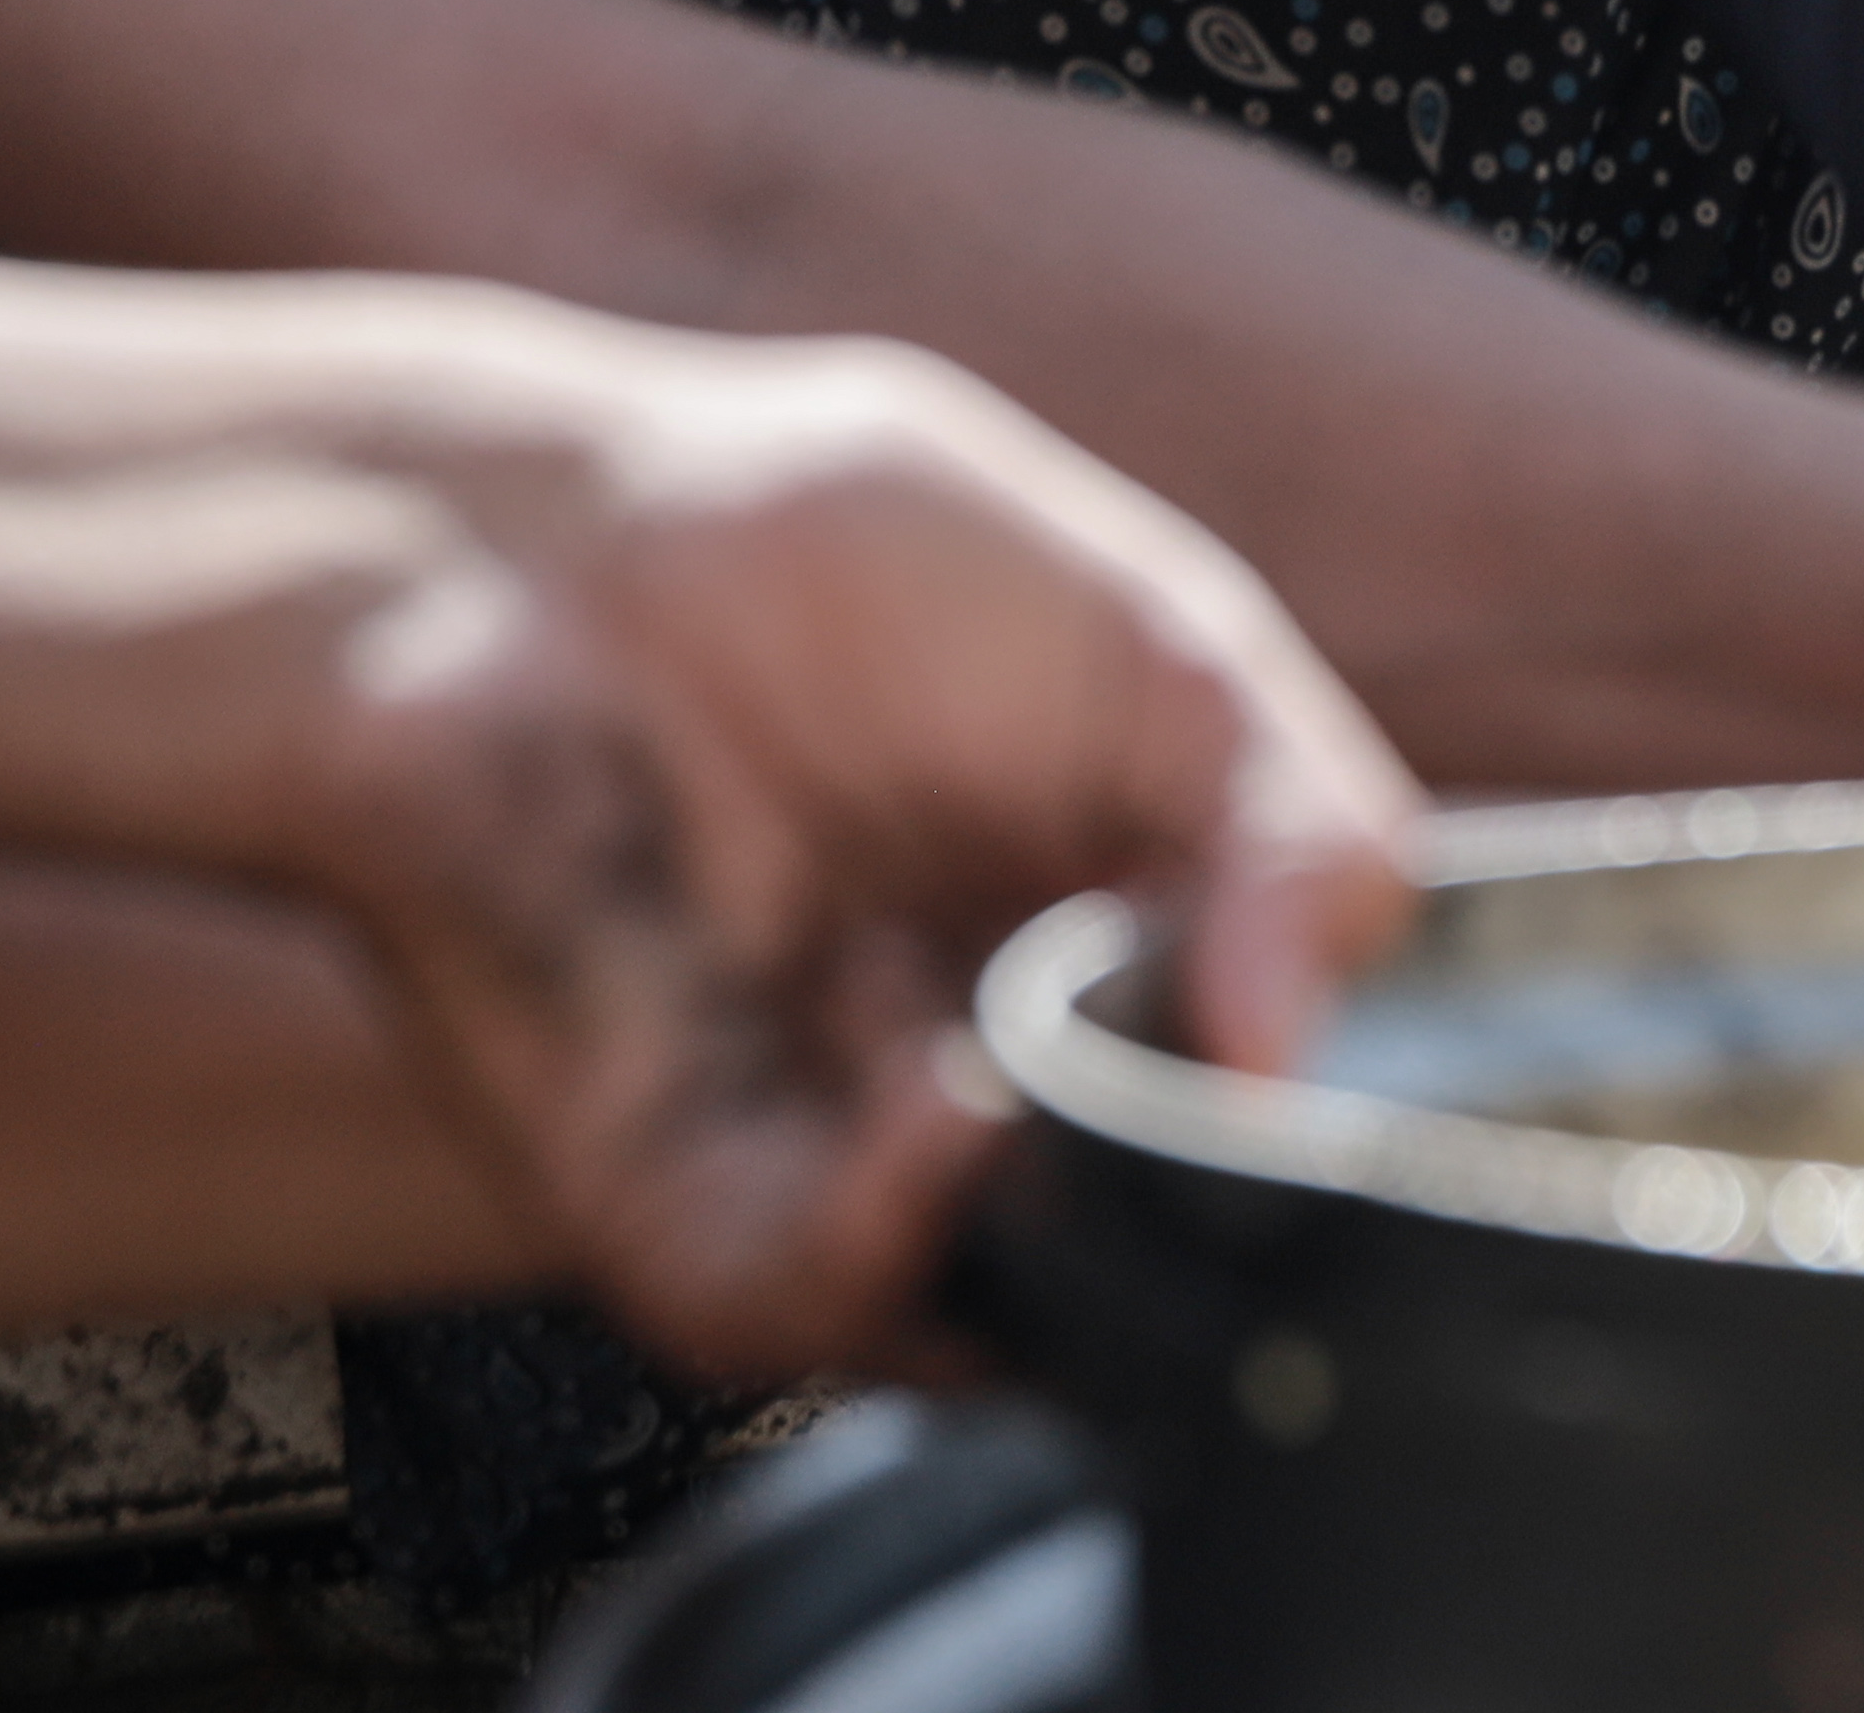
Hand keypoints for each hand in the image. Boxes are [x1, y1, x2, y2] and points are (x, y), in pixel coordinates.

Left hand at [295, 330, 1418, 1378]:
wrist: (531, 553)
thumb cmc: (830, 559)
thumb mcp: (1154, 641)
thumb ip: (1295, 821)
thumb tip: (1306, 1045)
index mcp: (1138, 945)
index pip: (1284, 1095)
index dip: (1331, 1098)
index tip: (1331, 1033)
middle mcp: (1006, 1075)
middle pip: (1160, 1232)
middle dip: (1204, 1190)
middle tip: (1209, 1079)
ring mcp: (846, 1156)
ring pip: (997, 1309)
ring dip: (1057, 1236)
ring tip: (1052, 1094)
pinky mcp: (684, 1206)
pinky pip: (807, 1308)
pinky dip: (894, 1245)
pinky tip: (941, 1118)